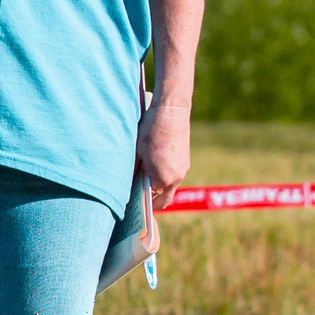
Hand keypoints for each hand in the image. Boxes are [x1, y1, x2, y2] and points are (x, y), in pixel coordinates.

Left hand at [138, 94, 190, 209]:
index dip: (141, 200)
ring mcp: (183, 169)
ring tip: (143, 179)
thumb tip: (128, 183)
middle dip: (152, 200)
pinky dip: (165, 176)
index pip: (151, 199)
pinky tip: (153, 166)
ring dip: (158, 186)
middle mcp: (176, 177)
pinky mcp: (185, 161)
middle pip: (164, 198)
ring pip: (170, 186)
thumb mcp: (137, 153)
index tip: (131, 202)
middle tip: (138, 197)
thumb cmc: (150, 132)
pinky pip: (174, 175)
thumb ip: (134, 171)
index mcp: (163, 179)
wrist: (171, 112)